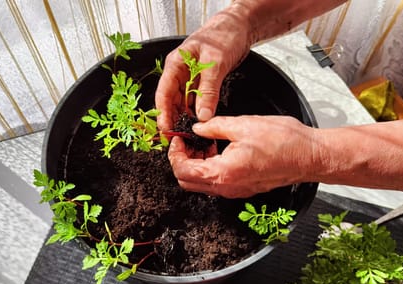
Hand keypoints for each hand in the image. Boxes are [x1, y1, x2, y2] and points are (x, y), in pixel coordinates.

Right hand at [155, 2, 255, 130]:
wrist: (240, 26)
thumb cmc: (224, 35)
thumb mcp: (215, 63)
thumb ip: (208, 90)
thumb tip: (202, 115)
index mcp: (175, 64)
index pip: (163, 93)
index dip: (163, 113)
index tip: (166, 130)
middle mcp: (180, 72)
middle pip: (170, 100)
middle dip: (171, 119)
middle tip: (175, 138)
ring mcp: (190, 78)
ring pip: (182, 102)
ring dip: (184, 117)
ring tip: (186, 134)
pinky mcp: (202, 82)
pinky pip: (195, 100)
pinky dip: (196, 111)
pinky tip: (199, 122)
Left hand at [168, 116, 317, 197]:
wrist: (311, 156)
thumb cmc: (284, 142)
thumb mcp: (243, 124)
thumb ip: (214, 127)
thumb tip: (197, 128)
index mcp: (223, 172)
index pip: (182, 171)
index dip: (175, 154)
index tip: (178, 139)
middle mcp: (227, 187)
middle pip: (187, 182)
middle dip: (182, 160)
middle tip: (187, 141)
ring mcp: (236, 191)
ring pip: (202, 184)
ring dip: (197, 164)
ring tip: (206, 143)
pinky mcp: (244, 188)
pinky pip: (218, 183)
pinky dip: (211, 168)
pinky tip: (220, 150)